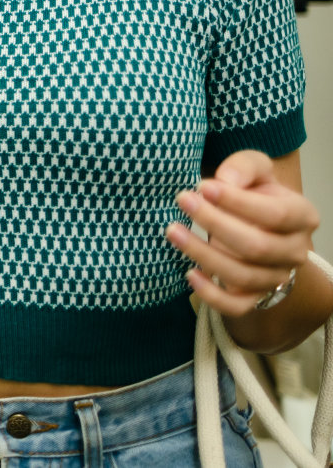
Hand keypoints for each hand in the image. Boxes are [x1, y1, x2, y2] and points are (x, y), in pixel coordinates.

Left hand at [166, 149, 319, 316]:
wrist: (260, 227)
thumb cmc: (255, 194)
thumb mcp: (255, 171)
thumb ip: (244, 167)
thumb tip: (224, 180)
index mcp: (302, 217)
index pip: (275, 214)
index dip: (238, 202)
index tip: (203, 186)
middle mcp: (295, 251)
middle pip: (256, 246)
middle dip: (215, 223)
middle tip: (183, 201)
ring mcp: (276, 277)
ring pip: (242, 275)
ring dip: (203, 254)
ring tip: (172, 231)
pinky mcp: (256, 297)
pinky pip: (237, 306)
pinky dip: (212, 295)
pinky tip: (189, 273)